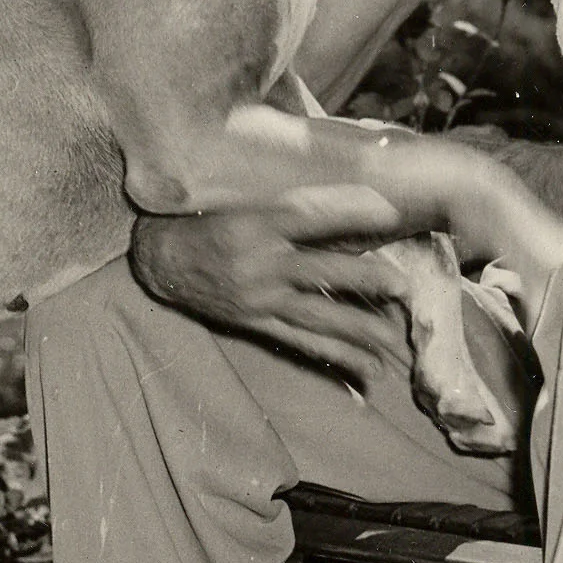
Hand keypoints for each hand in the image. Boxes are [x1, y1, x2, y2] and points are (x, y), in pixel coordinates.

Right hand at [129, 187, 410, 386]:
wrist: (159, 259)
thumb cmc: (202, 218)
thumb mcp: (237, 195)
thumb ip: (285, 198)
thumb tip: (344, 194)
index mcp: (256, 221)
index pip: (311, 214)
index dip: (351, 212)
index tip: (389, 213)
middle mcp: (260, 260)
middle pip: (323, 272)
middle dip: (366, 280)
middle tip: (403, 288)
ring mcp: (260, 296)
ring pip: (318, 315)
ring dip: (359, 329)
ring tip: (393, 341)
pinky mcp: (256, 322)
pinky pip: (301, 342)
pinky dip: (335, 356)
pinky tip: (366, 369)